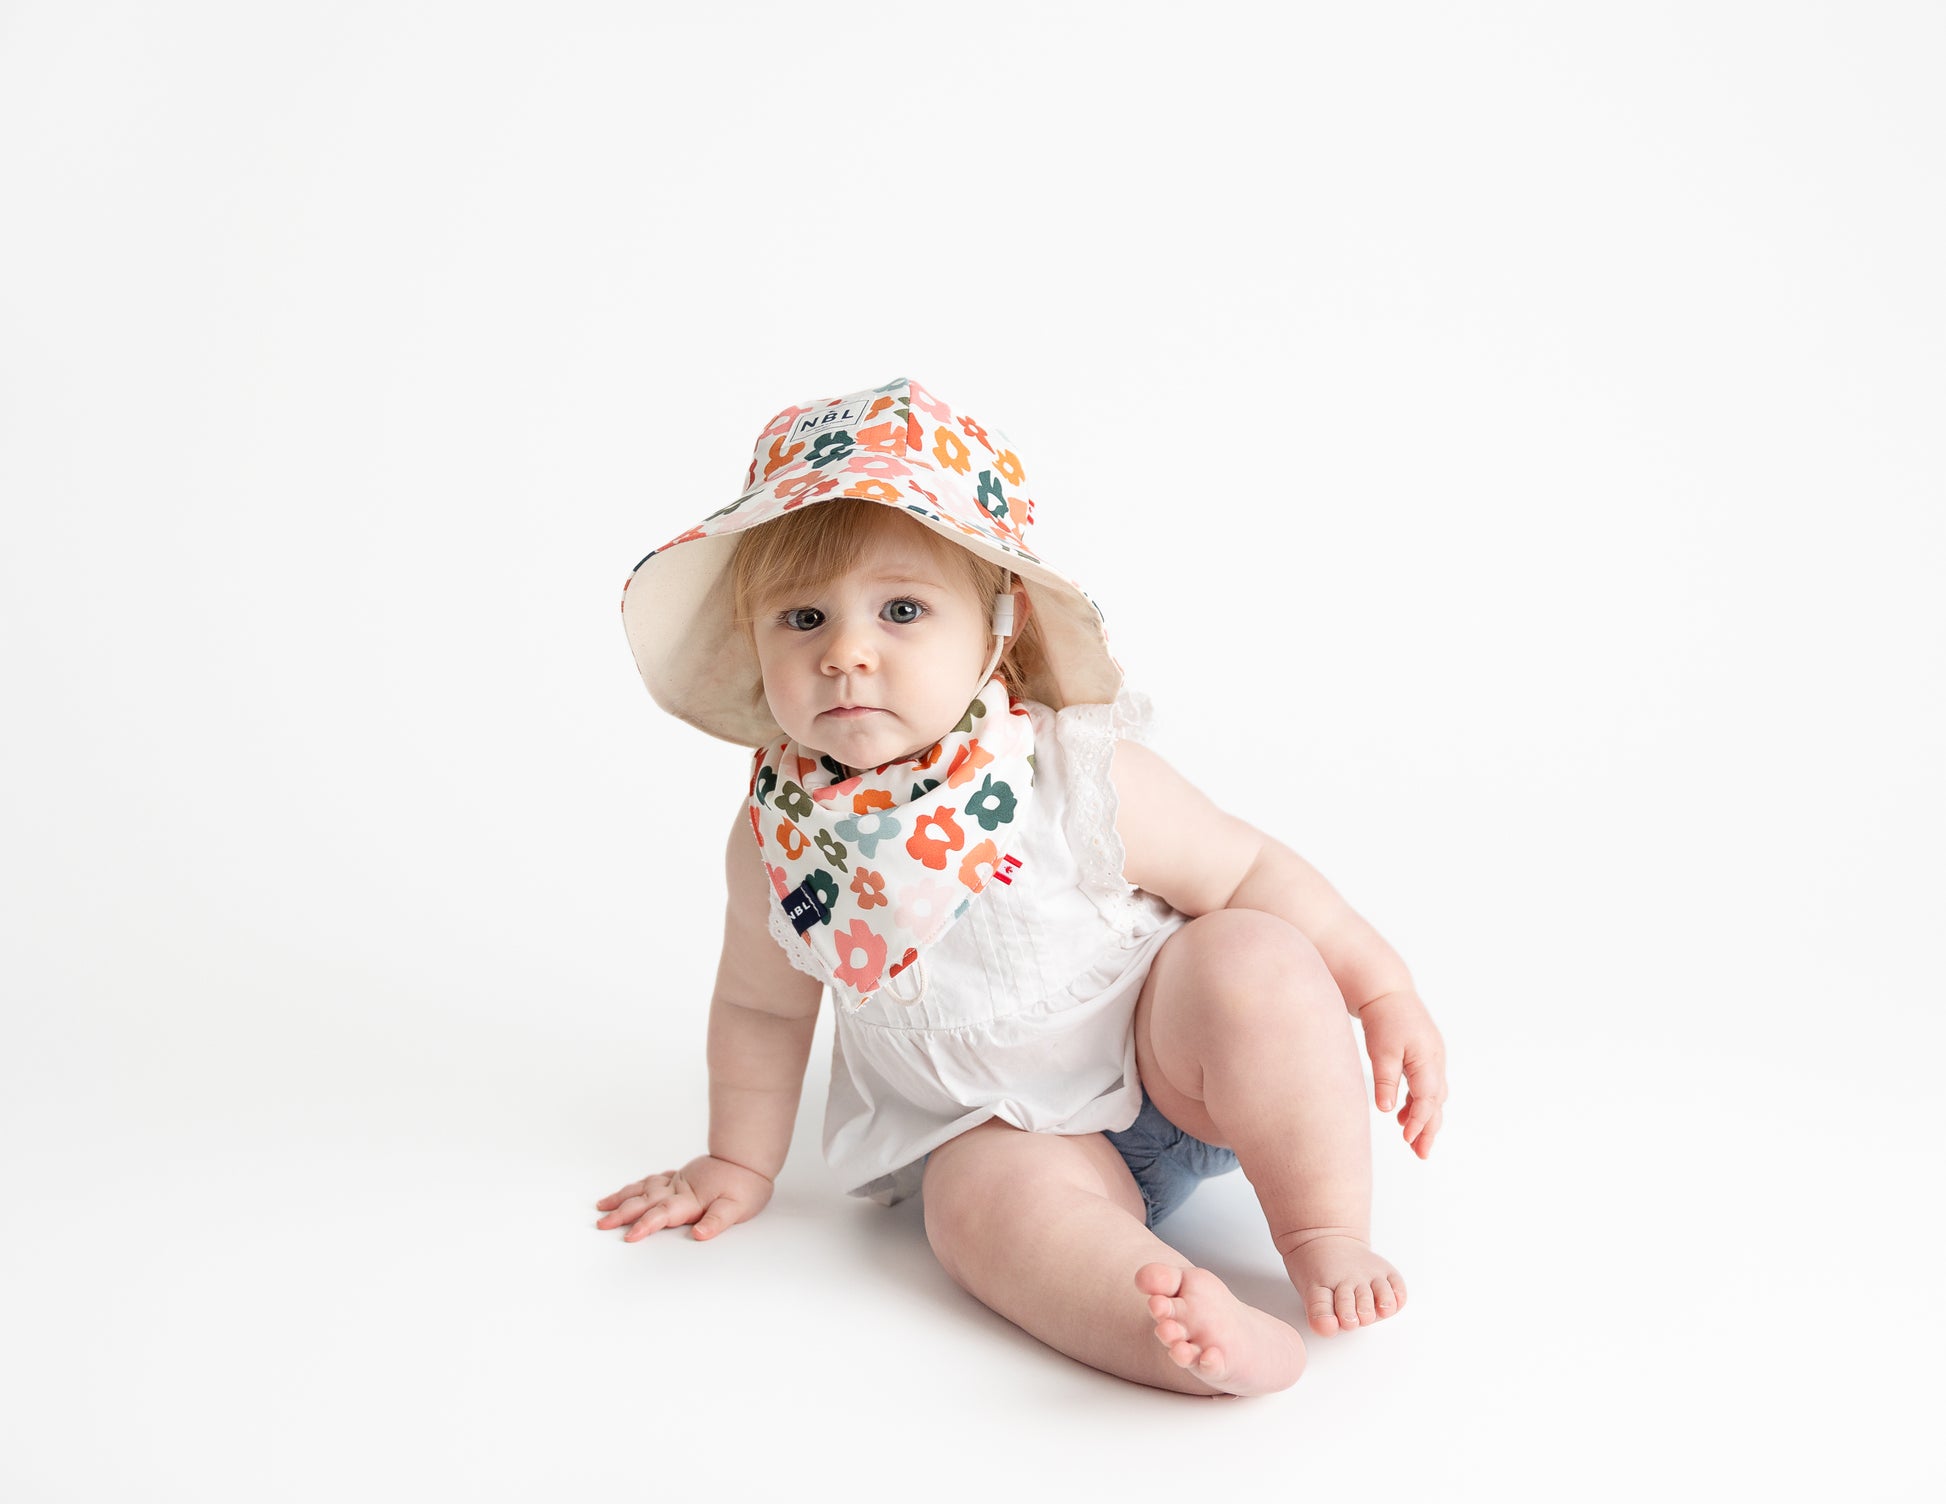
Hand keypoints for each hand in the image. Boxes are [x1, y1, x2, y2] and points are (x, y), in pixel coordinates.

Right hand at [594, 1153, 775, 1241]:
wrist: (748, 1158)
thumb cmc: (745, 1186)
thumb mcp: (738, 1208)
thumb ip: (716, 1221)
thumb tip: (699, 1235)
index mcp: (690, 1200)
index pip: (662, 1215)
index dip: (645, 1225)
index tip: (628, 1235)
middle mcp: (678, 1190)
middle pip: (644, 1202)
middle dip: (621, 1214)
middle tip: (601, 1224)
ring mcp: (676, 1182)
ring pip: (643, 1189)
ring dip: (622, 1198)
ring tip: (602, 1207)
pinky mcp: (679, 1177)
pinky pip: (651, 1181)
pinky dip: (636, 1187)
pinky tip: (628, 1191)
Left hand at [1356, 990, 1446, 1158]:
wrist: (1387, 992)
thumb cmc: (1384, 1018)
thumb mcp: (1382, 1050)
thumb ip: (1386, 1080)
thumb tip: (1387, 1111)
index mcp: (1428, 1059)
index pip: (1428, 1099)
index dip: (1420, 1122)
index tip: (1408, 1140)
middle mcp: (1436, 1061)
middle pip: (1436, 1103)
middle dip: (1429, 1130)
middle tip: (1420, 1154)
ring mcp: (1433, 1059)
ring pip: (1433, 1097)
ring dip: (1425, 1119)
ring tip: (1413, 1142)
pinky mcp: (1424, 1058)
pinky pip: (1426, 1087)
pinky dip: (1418, 1104)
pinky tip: (1403, 1116)